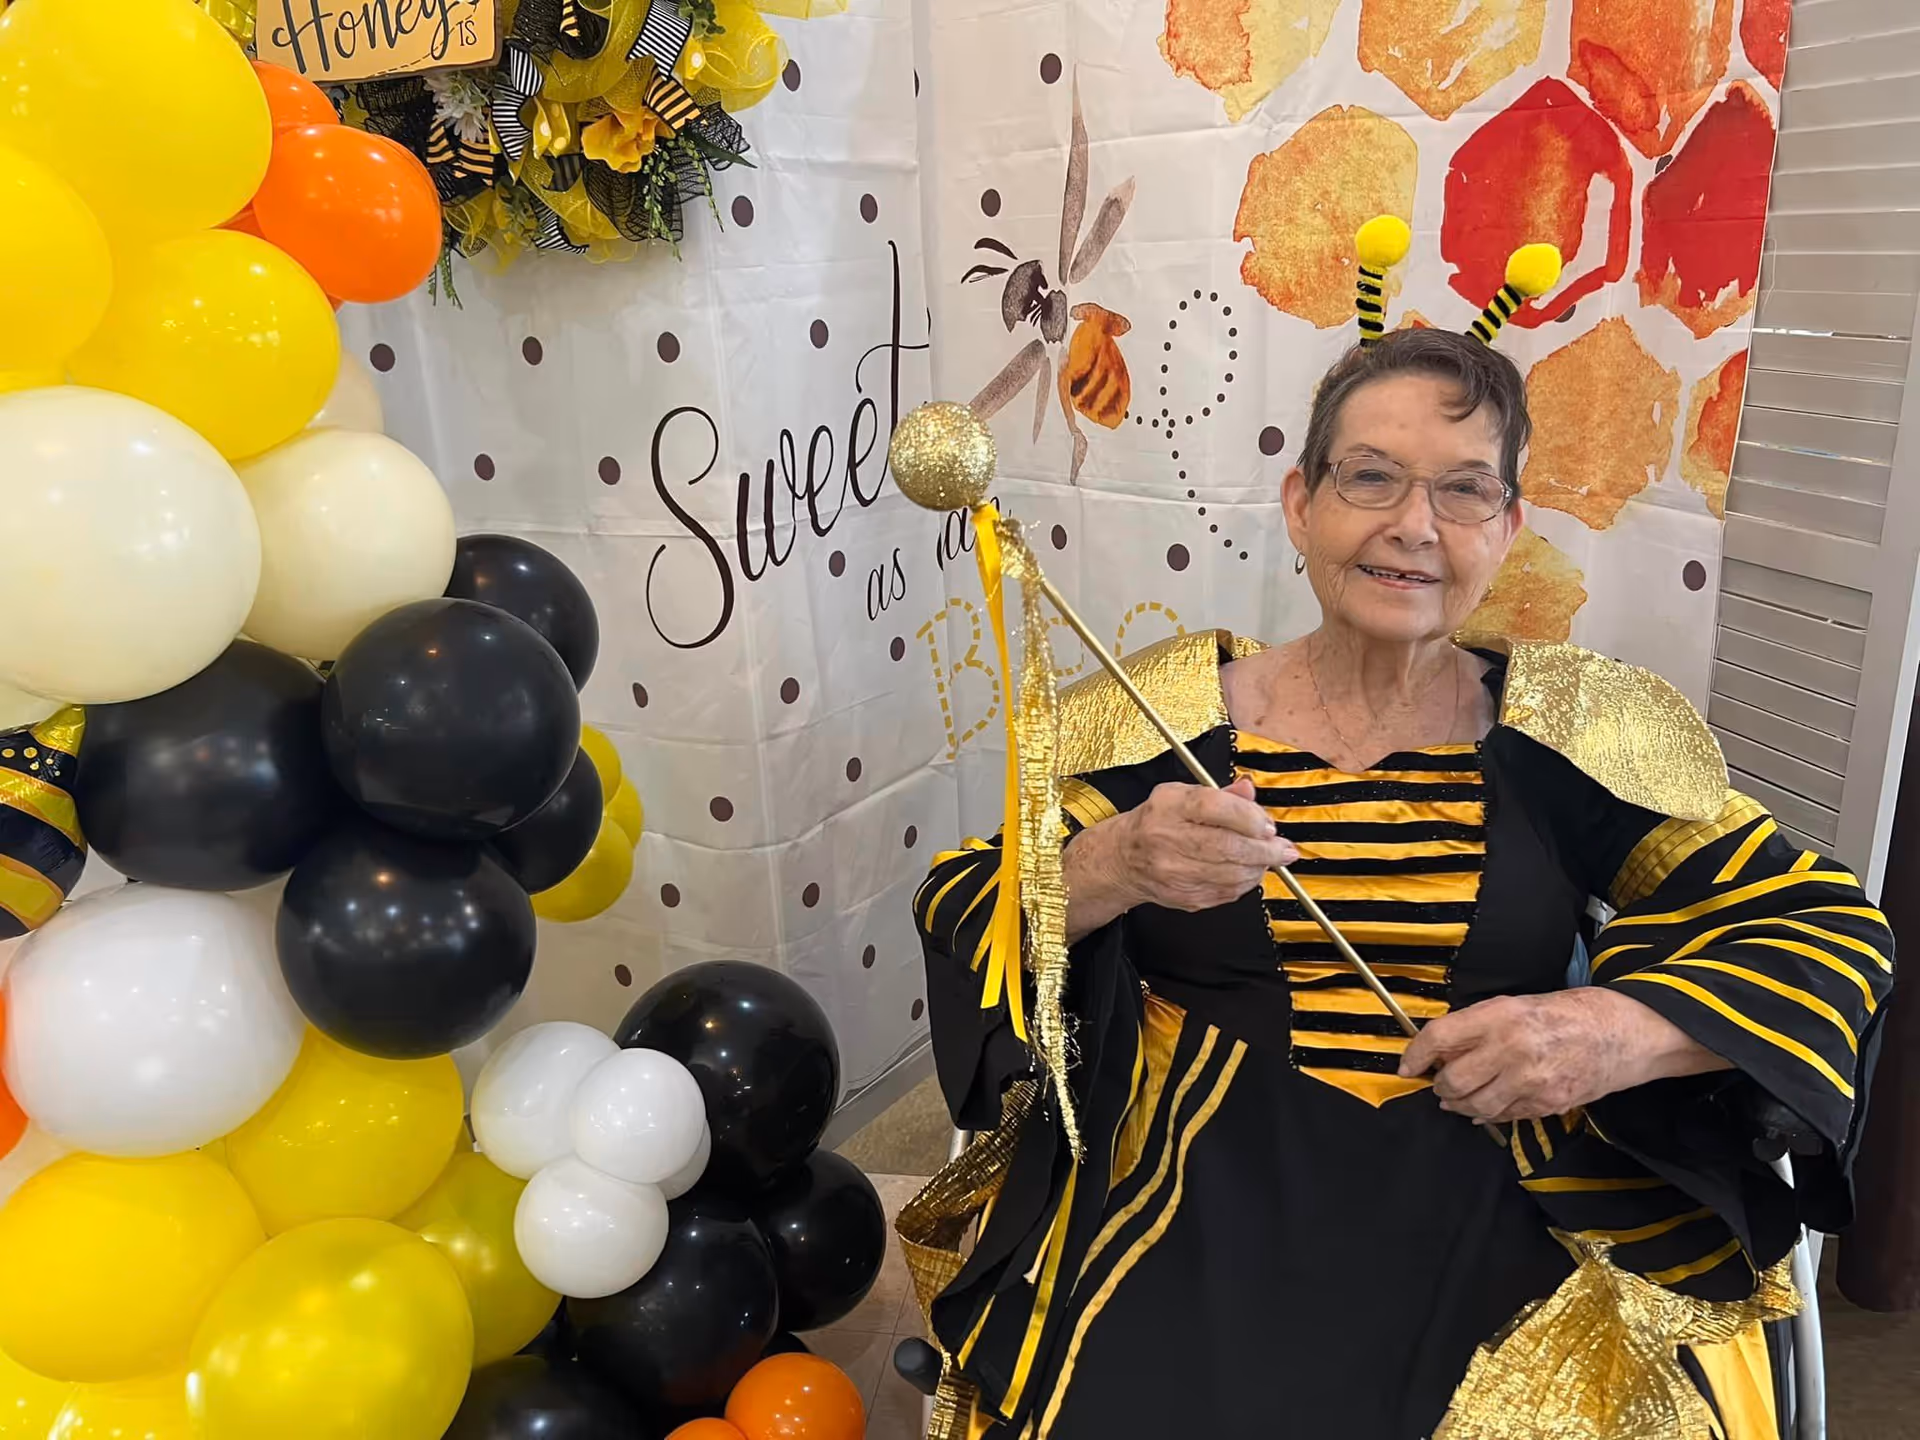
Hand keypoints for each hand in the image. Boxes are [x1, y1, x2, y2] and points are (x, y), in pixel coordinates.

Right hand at [1110, 777, 1297, 911]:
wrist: (1123, 859)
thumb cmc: (1155, 823)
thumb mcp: (1180, 795)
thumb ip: (1220, 794)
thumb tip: (1249, 792)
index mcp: (1169, 806)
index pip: (1213, 807)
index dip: (1248, 817)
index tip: (1268, 825)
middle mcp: (1167, 838)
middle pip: (1226, 846)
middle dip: (1264, 849)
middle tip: (1284, 849)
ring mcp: (1174, 871)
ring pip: (1230, 873)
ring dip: (1259, 867)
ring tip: (1270, 860)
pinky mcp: (1183, 896)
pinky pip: (1225, 892)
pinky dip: (1245, 883)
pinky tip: (1249, 872)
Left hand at [1397, 988, 1727, 1123]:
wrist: (1620, 1032)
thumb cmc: (1565, 1013)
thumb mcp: (1515, 1004)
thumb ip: (1477, 1026)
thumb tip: (1440, 1051)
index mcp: (1499, 1015)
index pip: (1440, 1037)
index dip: (1416, 1054)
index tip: (1407, 1066)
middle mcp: (1511, 1048)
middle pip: (1453, 1081)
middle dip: (1440, 1087)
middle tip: (1439, 1084)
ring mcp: (1530, 1081)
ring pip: (1475, 1107)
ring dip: (1460, 1106)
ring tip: (1458, 1099)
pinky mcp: (1547, 1104)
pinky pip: (1504, 1117)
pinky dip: (1490, 1114)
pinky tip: (1489, 1105)